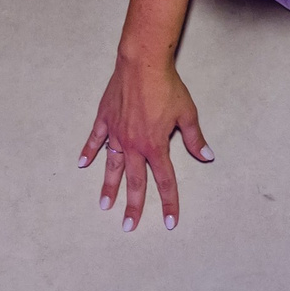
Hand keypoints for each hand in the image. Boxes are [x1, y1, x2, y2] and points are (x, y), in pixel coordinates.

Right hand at [80, 50, 209, 231]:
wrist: (142, 63)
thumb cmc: (167, 86)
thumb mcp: (187, 113)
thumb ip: (194, 138)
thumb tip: (207, 156)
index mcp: (155, 146)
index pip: (165, 181)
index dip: (169, 203)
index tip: (169, 222)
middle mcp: (134, 145)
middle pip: (135, 182)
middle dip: (133, 206)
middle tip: (128, 226)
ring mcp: (116, 133)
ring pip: (112, 166)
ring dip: (109, 187)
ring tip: (104, 205)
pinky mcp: (105, 119)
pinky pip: (95, 140)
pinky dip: (89, 152)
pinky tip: (82, 164)